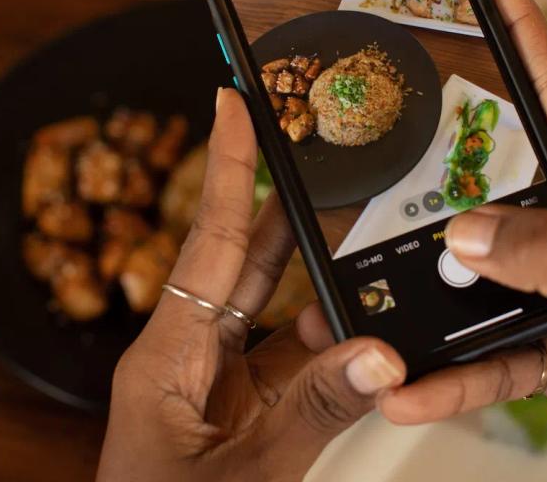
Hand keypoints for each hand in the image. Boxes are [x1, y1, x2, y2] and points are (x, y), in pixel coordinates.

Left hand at [97, 88, 405, 481]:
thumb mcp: (250, 476)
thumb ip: (317, 412)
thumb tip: (379, 354)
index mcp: (167, 358)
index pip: (211, 241)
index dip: (228, 168)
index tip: (234, 102)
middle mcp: (186, 355)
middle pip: (241, 257)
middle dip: (279, 199)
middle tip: (314, 144)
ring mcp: (213, 381)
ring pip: (269, 303)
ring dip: (311, 269)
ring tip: (355, 219)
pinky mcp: (237, 407)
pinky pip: (284, 353)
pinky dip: (324, 336)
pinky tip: (359, 320)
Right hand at [379, 0, 546, 481]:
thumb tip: (466, 228)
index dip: (526, 30)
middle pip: (498, 187)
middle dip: (440, 179)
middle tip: (384, 165)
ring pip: (480, 277)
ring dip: (433, 302)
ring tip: (384, 322)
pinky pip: (485, 351)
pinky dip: (450, 372)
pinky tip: (415, 388)